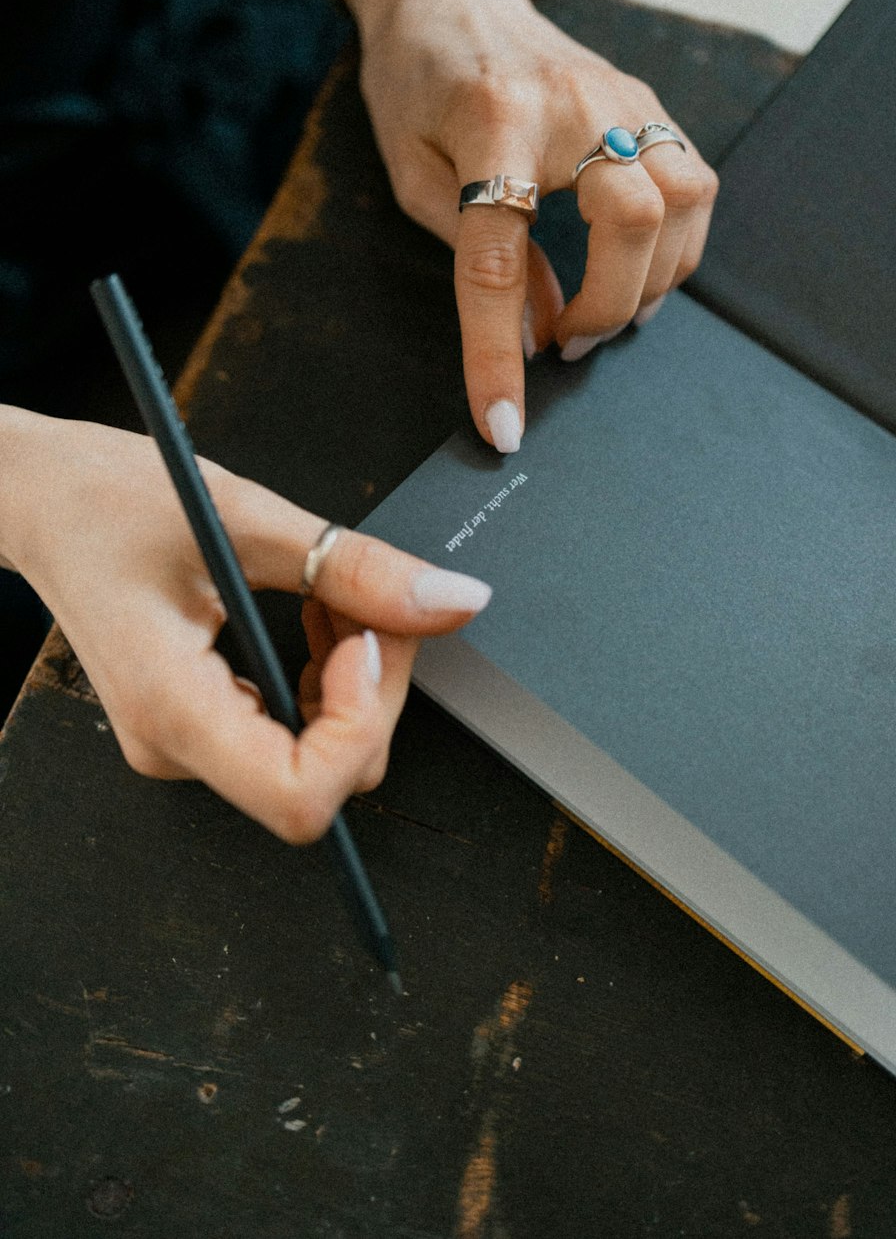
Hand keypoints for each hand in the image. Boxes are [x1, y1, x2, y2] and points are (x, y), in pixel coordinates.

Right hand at [0, 409, 490, 841]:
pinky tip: (314, 615)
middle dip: (373, 689)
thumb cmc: (104, 500)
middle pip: (325, 776)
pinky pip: (294, 731)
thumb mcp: (242, 517)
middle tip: (370, 603)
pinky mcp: (199, 722)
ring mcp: (186, 742)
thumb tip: (453, 601)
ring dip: (354, 678)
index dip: (360, 726)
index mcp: (172, 711)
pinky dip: (326, 675)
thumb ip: (354, 570)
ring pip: (319, 757)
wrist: (39, 498)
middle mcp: (176, 747)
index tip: (367, 643)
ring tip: (334, 599)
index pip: (302, 798)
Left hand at [348, 0, 719, 453]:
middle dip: (608, 308)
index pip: (500, 260)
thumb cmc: (415, 81)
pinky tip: (634, 265)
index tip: (503, 424)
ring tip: (603, 308)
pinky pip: (693, 183)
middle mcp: (572, 104)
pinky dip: (675, 243)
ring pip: (685, 201)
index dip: (498, 354)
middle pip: (634, 222)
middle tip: (566, 342)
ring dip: (653, 280)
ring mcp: (622, 96)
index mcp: (491, 122)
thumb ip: (475, 253)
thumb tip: (539, 330)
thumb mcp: (414, 173)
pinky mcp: (647, 101)